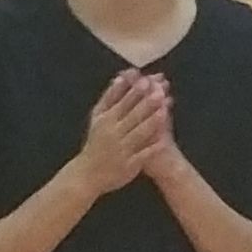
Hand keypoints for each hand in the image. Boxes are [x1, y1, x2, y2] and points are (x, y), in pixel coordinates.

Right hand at [70, 72, 172, 199]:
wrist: (87, 174)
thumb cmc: (95, 141)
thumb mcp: (97, 118)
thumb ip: (109, 98)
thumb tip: (121, 77)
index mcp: (106, 120)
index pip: (122, 102)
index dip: (135, 91)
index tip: (146, 80)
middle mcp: (113, 133)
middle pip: (132, 116)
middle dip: (146, 103)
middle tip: (160, 91)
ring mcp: (122, 150)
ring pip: (139, 133)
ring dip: (152, 122)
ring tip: (164, 110)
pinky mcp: (129, 165)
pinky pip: (143, 154)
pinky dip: (153, 147)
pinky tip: (164, 139)